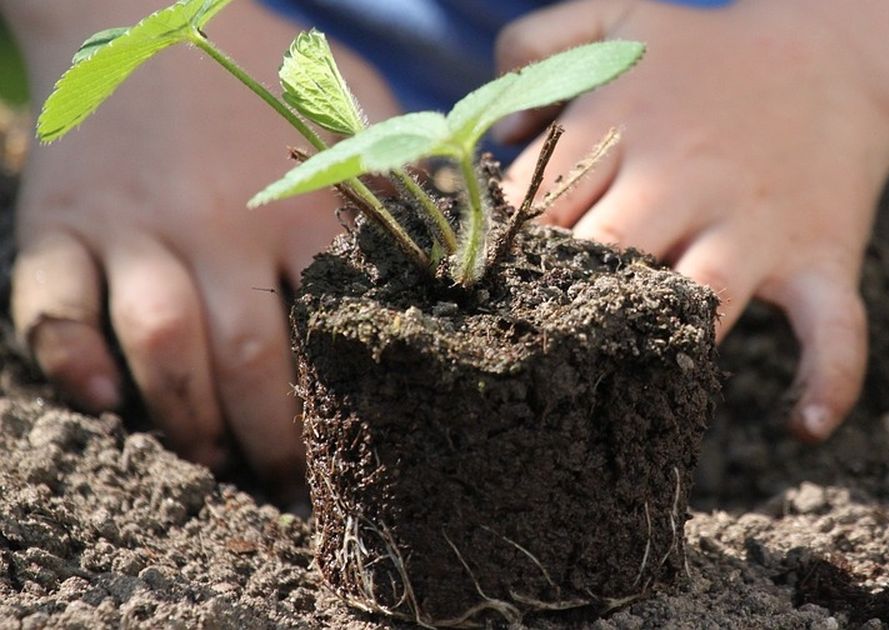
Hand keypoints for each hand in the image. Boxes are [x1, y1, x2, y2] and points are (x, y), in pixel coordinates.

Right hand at [6, 0, 397, 496]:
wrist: (137, 3)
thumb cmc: (261, 68)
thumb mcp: (350, 103)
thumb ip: (400, 173)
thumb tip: (465, 238)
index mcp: (299, 205)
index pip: (334, 330)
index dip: (346, 407)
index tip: (359, 453)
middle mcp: (217, 223)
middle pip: (248, 360)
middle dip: (271, 443)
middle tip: (286, 485)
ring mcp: (133, 225)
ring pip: (160, 347)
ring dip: (186, 420)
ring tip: (212, 458)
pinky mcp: (61, 223)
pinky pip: (51, 307)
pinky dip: (70, 362)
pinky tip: (104, 403)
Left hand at [497, 0, 888, 440]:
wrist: (834, 55)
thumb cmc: (707, 55)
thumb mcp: (616, 19)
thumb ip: (536, 45)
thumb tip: (501, 136)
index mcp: (625, 126)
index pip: (538, 204)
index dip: (505, 252)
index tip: (485, 289)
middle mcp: (684, 180)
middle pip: (603, 256)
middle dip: (564, 301)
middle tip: (533, 343)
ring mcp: (754, 226)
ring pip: (698, 301)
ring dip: (660, 344)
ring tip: (622, 384)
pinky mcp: (820, 259)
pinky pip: (834, 329)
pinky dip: (829, 379)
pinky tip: (802, 425)